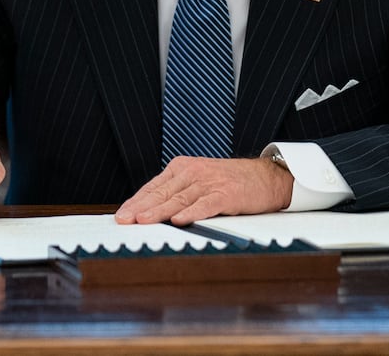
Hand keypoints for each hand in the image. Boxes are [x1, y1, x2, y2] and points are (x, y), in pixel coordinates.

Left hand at [114, 156, 292, 225]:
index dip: (136, 201)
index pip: (154, 186)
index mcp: (184, 168)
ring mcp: (210, 182)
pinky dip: (192, 213)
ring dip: (159, 210)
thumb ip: (178, 192)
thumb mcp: (201, 181)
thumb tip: (150, 212)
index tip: (121, 215)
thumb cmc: (232, 182)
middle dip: (141, 207)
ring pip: (180, 198)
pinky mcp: (227, 194)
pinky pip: (206, 204)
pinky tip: (179, 220)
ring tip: (143, 220)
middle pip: (163, 192)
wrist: (267, 177)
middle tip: (123, 220)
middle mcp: (194, 172)